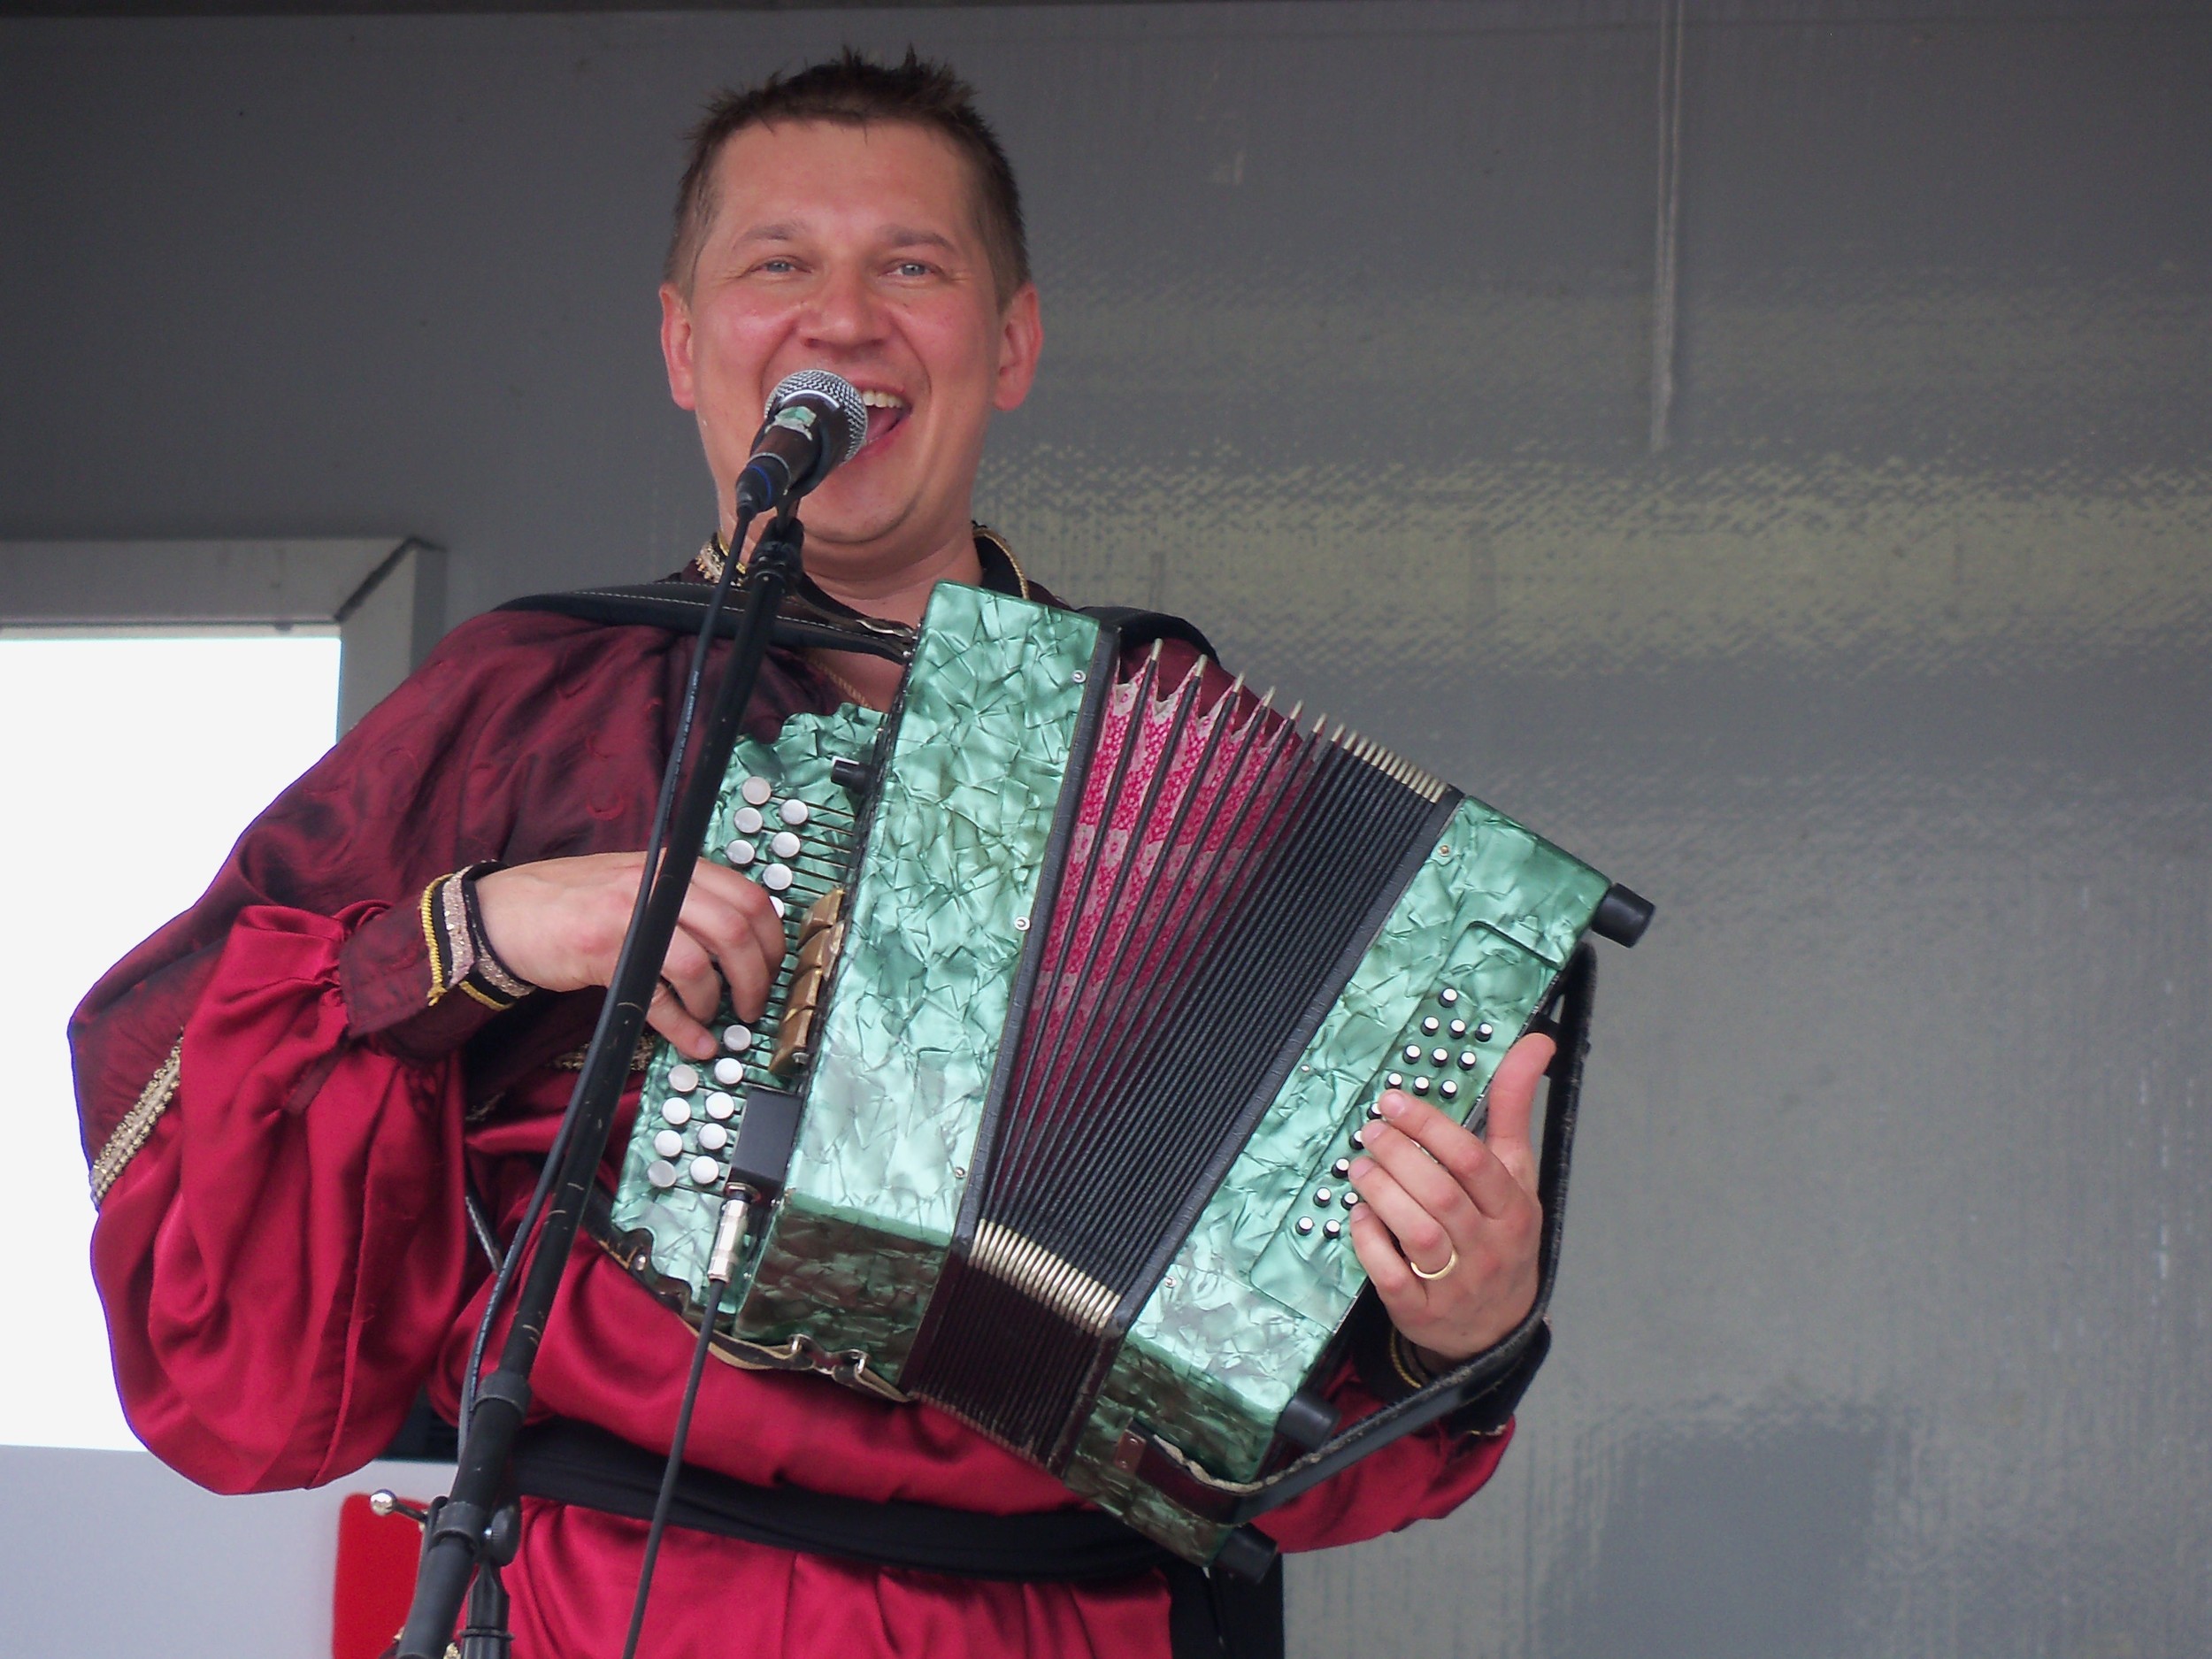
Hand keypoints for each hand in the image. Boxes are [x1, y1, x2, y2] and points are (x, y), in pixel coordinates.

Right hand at [474, 854, 786, 1060]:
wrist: (504, 911)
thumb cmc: (576, 902)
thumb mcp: (640, 888)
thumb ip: (689, 906)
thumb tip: (744, 948)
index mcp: (676, 866)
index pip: (749, 897)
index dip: (772, 941)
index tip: (773, 970)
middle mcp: (658, 883)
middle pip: (735, 930)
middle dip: (756, 978)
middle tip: (753, 1006)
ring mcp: (630, 915)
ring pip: (700, 964)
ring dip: (716, 1003)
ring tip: (714, 1019)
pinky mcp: (602, 951)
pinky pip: (657, 997)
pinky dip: (683, 1027)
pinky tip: (693, 1042)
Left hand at [1346, 1029, 1553, 1365]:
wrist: (1497, 1327)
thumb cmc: (1502, 1235)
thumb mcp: (1516, 1173)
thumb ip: (1514, 1108)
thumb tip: (1536, 1042)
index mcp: (1514, 1208)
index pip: (1475, 1162)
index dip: (1431, 1127)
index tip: (1395, 1102)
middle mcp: (1490, 1246)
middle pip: (1441, 1195)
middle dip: (1399, 1156)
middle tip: (1370, 1130)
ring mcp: (1458, 1284)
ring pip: (1419, 1233)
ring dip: (1382, 1194)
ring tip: (1359, 1166)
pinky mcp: (1423, 1311)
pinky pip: (1395, 1277)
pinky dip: (1372, 1243)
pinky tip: (1359, 1216)